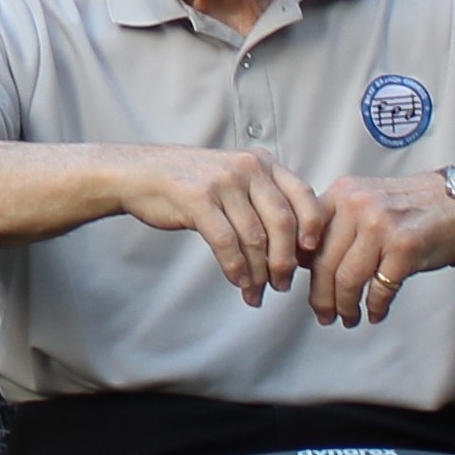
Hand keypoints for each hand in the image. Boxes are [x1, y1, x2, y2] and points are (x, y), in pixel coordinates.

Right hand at [102, 145, 321, 303]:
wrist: (141, 173)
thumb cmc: (192, 183)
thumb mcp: (235, 179)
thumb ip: (264, 201)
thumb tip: (298, 247)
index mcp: (262, 162)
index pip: (303, 195)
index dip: (313, 228)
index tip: (309, 255)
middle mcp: (247, 167)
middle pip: (283, 222)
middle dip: (285, 261)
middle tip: (282, 285)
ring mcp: (222, 181)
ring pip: (255, 238)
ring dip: (259, 273)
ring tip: (256, 292)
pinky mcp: (198, 198)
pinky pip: (227, 243)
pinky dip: (236, 269)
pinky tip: (238, 282)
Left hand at [301, 175, 454, 327]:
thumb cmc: (410, 207)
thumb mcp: (365, 200)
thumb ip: (336, 223)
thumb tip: (304, 262)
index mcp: (342, 194)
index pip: (307, 237)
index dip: (298, 269)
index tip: (298, 288)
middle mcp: (357, 205)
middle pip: (324, 263)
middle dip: (320, 298)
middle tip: (323, 315)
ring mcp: (381, 225)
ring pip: (347, 279)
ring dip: (345, 306)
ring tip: (348, 318)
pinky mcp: (405, 247)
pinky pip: (380, 288)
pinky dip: (375, 306)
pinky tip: (375, 312)